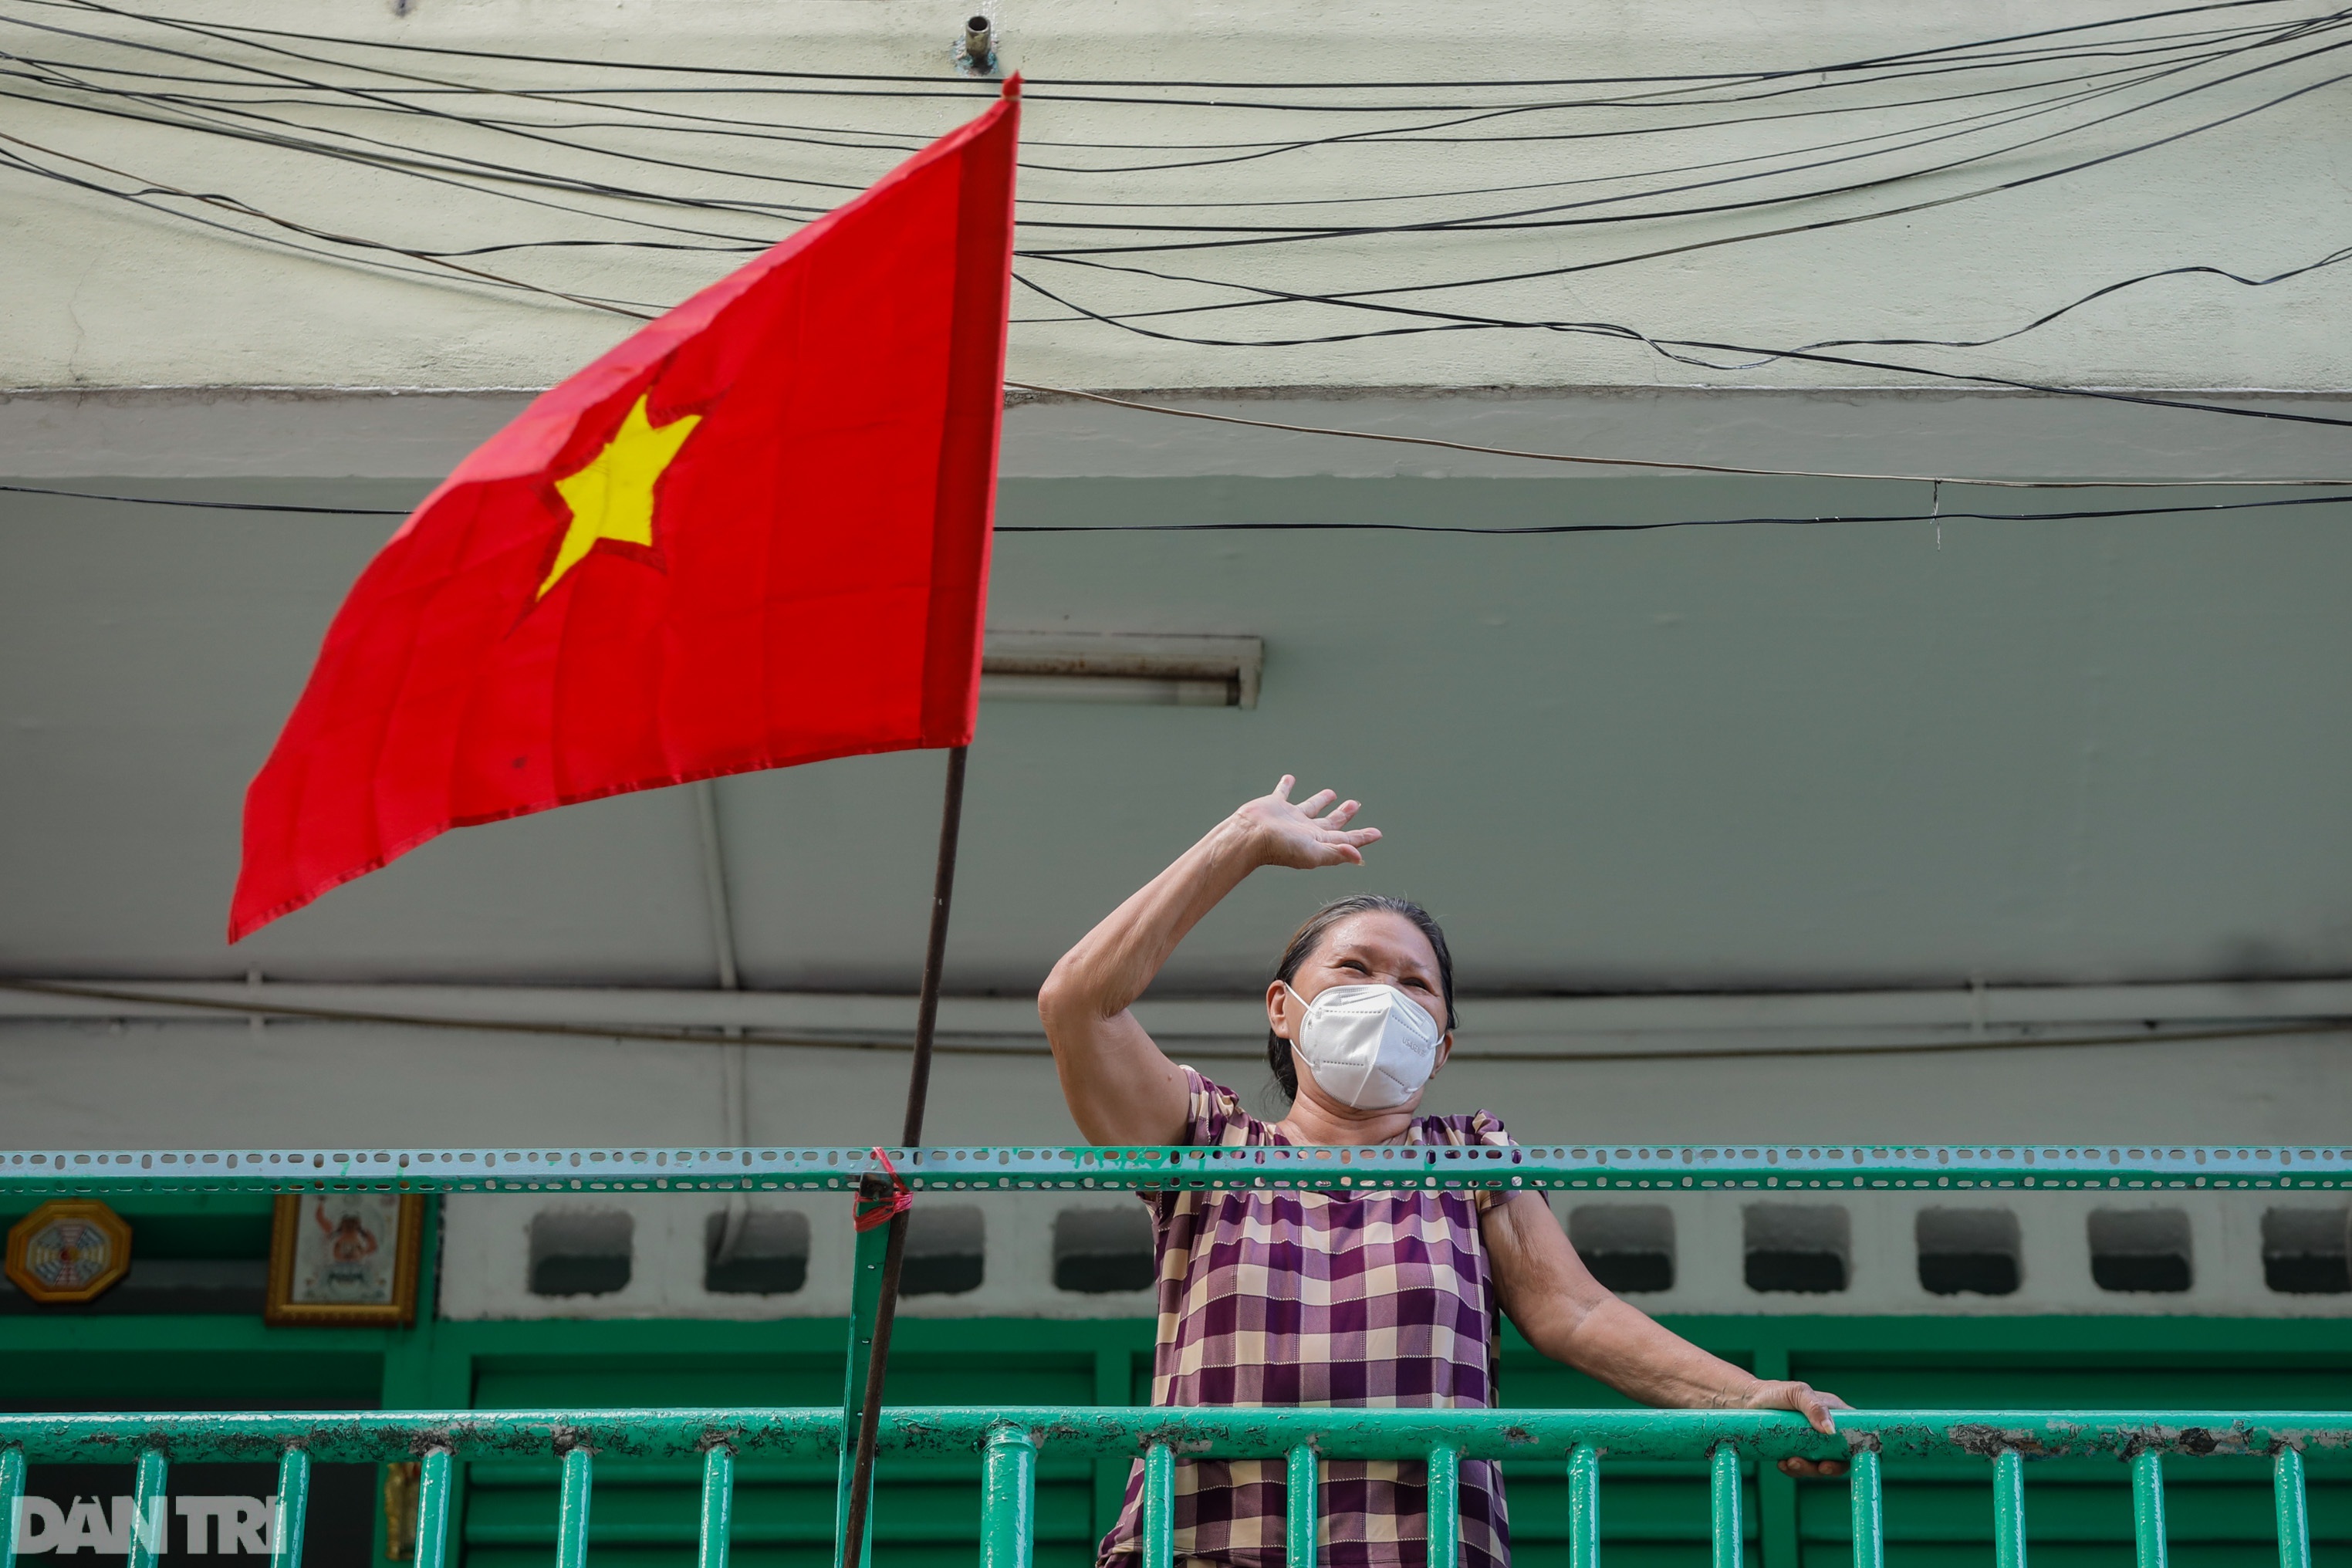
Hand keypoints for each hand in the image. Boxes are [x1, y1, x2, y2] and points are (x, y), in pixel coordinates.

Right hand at [1233, 776, 1381, 869]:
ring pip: (1311, 807)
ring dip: (1321, 800)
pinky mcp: (1275, 805)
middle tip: (1355, 804)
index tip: (1377, 833)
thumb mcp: (1313, 852)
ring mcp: (1290, 817)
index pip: (1345, 839)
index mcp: (1318, 842)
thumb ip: (1336, 852)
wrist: (1249, 835)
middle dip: (1344, 815)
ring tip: (1332, 793)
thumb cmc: (1280, 847)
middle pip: (1330, 823)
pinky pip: (1283, 792)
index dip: (1362, 837)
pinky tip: (1290, 778)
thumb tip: (1359, 856)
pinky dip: (1287, 785)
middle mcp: (1306, 830)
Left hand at [1742, 1380, 1852, 1477]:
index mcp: (1834, 1413)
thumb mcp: (1796, 1393)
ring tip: (1790, 1462)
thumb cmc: (1774, 1392)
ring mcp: (1811, 1443)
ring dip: (1808, 1469)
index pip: (1855, 1434)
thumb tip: (1831, 1431)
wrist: (1746, 1402)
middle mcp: (1825, 1430)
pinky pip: (1801, 1468)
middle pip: (1839, 1456)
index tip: (1843, 1459)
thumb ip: (1814, 1407)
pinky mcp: (1796, 1452)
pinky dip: (1793, 1469)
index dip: (1856, 1450)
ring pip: (1820, 1465)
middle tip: (1819, 1468)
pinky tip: (1782, 1463)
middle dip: (1829, 1466)